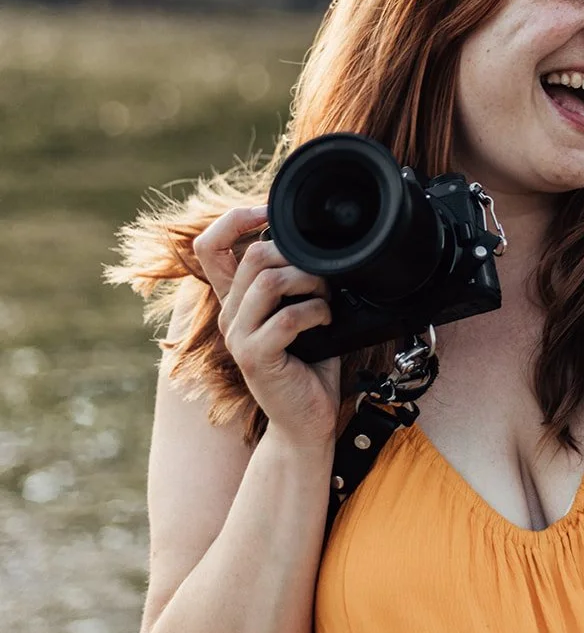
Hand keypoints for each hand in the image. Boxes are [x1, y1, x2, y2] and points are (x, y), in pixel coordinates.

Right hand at [192, 205, 340, 449]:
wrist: (307, 419)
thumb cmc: (309, 364)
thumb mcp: (299, 312)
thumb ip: (293, 280)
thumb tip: (315, 242)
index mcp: (235, 299)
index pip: (209, 245)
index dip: (236, 218)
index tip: (271, 212)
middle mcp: (228, 314)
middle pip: (252, 255)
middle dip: (296, 256)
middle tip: (322, 274)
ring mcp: (237, 335)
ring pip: (268, 282)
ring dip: (310, 283)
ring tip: (326, 297)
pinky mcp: (255, 356)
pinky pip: (286, 318)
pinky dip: (316, 312)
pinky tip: (326, 321)